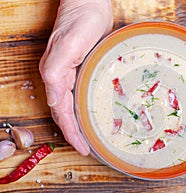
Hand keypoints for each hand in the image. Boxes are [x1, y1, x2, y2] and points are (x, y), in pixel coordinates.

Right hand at [39, 0, 112, 154]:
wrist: (89, 4)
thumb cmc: (79, 20)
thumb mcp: (67, 46)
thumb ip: (55, 72)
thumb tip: (53, 101)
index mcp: (55, 76)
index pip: (62, 113)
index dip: (71, 133)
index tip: (82, 148)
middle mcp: (61, 77)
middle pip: (66, 113)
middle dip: (75, 133)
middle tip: (88, 148)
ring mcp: (72, 73)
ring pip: (74, 105)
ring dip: (81, 123)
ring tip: (91, 138)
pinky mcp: (83, 68)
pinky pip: (82, 94)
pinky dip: (87, 108)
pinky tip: (96, 112)